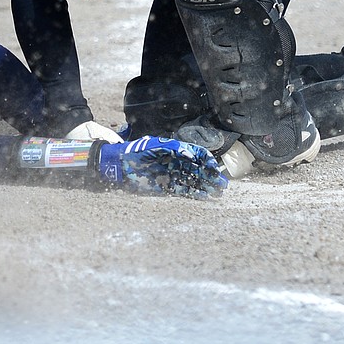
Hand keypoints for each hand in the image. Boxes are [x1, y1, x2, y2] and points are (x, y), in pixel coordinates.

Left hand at [96, 136, 227, 198]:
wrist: (121, 166)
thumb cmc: (137, 152)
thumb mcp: (154, 146)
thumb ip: (172, 148)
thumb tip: (189, 153)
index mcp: (175, 150)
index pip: (196, 154)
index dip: (207, 161)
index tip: (214, 168)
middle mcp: (176, 163)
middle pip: (198, 169)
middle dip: (211, 176)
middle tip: (222, 184)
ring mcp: (173, 175)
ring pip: (194, 181)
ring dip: (206, 186)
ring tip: (217, 192)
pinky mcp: (167, 187)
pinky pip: (184, 190)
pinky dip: (195, 194)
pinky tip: (205, 196)